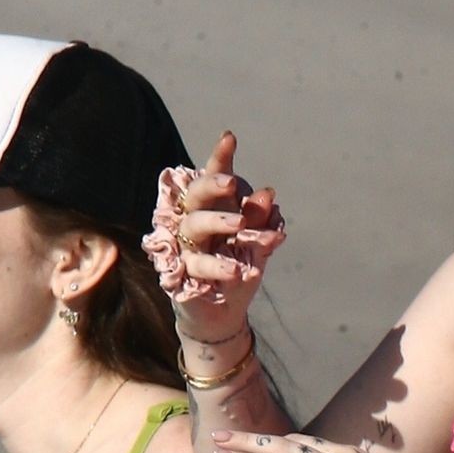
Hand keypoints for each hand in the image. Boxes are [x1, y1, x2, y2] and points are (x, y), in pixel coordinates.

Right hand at [173, 131, 285, 346]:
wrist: (224, 314)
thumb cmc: (238, 269)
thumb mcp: (256, 244)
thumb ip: (261, 221)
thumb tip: (269, 194)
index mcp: (213, 208)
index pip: (214, 179)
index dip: (220, 159)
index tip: (230, 137)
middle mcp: (194, 222)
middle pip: (195, 195)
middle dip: (212, 185)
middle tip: (232, 183)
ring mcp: (186, 247)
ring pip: (193, 226)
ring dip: (218, 222)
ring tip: (240, 226)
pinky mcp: (184, 274)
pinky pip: (198, 265)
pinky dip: (220, 266)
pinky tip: (240, 270)